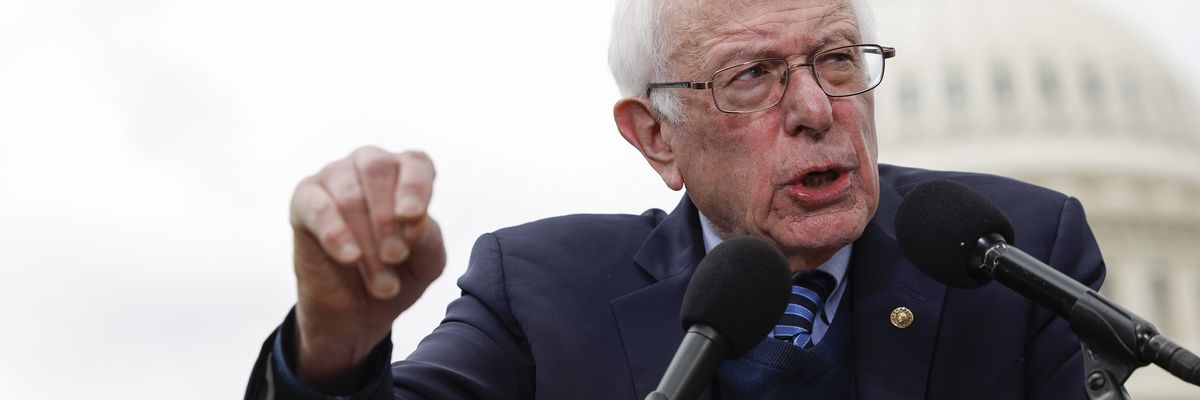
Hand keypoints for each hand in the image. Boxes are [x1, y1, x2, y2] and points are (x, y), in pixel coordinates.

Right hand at [288, 146, 445, 390]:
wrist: (358, 310)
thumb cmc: (400, 273)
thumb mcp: (427, 262)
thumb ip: (427, 237)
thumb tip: (413, 219)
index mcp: (407, 172)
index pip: (416, 164)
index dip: (415, 188)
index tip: (412, 218)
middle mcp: (370, 165)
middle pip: (378, 171)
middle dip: (388, 220)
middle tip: (395, 258)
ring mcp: (335, 176)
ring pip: (350, 196)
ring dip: (367, 244)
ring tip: (381, 283)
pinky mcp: (304, 199)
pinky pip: (318, 208)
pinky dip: (335, 234)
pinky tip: (350, 258)